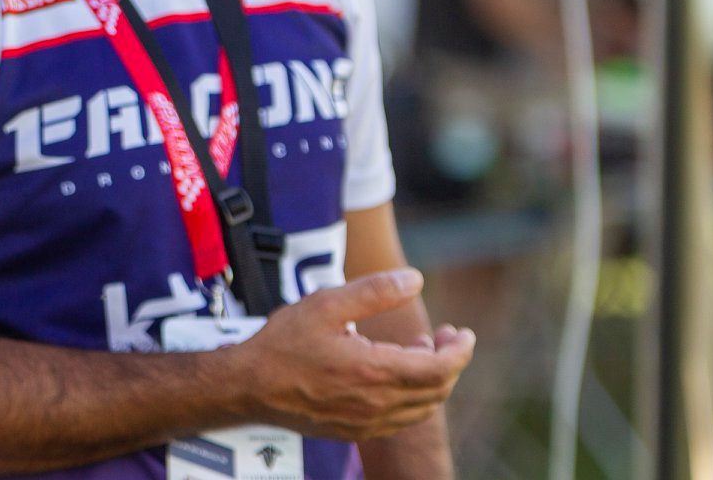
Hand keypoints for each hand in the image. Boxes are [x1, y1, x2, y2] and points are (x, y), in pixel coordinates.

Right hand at [230, 268, 473, 439]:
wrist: (248, 387)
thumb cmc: (283, 343)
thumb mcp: (325, 304)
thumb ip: (374, 291)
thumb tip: (415, 279)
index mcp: (374, 371)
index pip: (440, 369)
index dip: (460, 351)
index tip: (463, 333)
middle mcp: (377, 404)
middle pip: (436, 390)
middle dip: (450, 362)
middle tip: (445, 337)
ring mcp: (367, 423)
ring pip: (421, 408)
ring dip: (432, 381)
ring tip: (417, 351)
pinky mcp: (355, 432)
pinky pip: (401, 420)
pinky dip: (412, 398)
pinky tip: (394, 375)